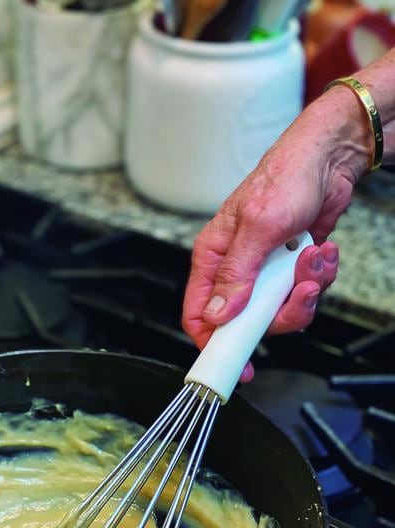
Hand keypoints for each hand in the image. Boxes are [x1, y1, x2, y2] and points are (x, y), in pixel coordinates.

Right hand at [181, 87, 371, 380]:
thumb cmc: (285, 178)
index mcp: (213, 258)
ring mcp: (265, 272)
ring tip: (313, 260)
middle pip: (248, 321)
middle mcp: (236, 269)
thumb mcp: (257, 227)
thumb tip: (219, 314)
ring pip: (281, 311)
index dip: (213, 344)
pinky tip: (321, 252)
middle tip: (298, 293)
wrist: (328, 161)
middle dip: (281, 312)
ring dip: (306, 290)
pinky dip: (319, 276)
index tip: (235, 366)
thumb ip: (236, 274)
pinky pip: (303, 294)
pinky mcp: (290, 270)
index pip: (199, 313)